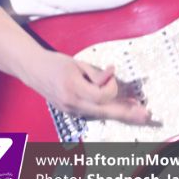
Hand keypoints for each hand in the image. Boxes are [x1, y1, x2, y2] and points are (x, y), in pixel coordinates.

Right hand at [22, 51, 151, 124]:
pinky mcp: (72, 112)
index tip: (111, 72)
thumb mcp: (77, 63)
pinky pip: (94, 113)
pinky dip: (108, 111)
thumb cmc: (55, 63)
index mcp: (73, 88)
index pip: (102, 95)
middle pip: (105, 112)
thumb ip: (95, 73)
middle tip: (145, 114)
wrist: (33, 70)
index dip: (112, 85)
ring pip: (101, 115)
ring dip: (121, 113)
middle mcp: (72, 104)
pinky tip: (120, 108)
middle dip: (127, 113)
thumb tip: (111, 77)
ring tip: (138, 113)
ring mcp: (71, 111)